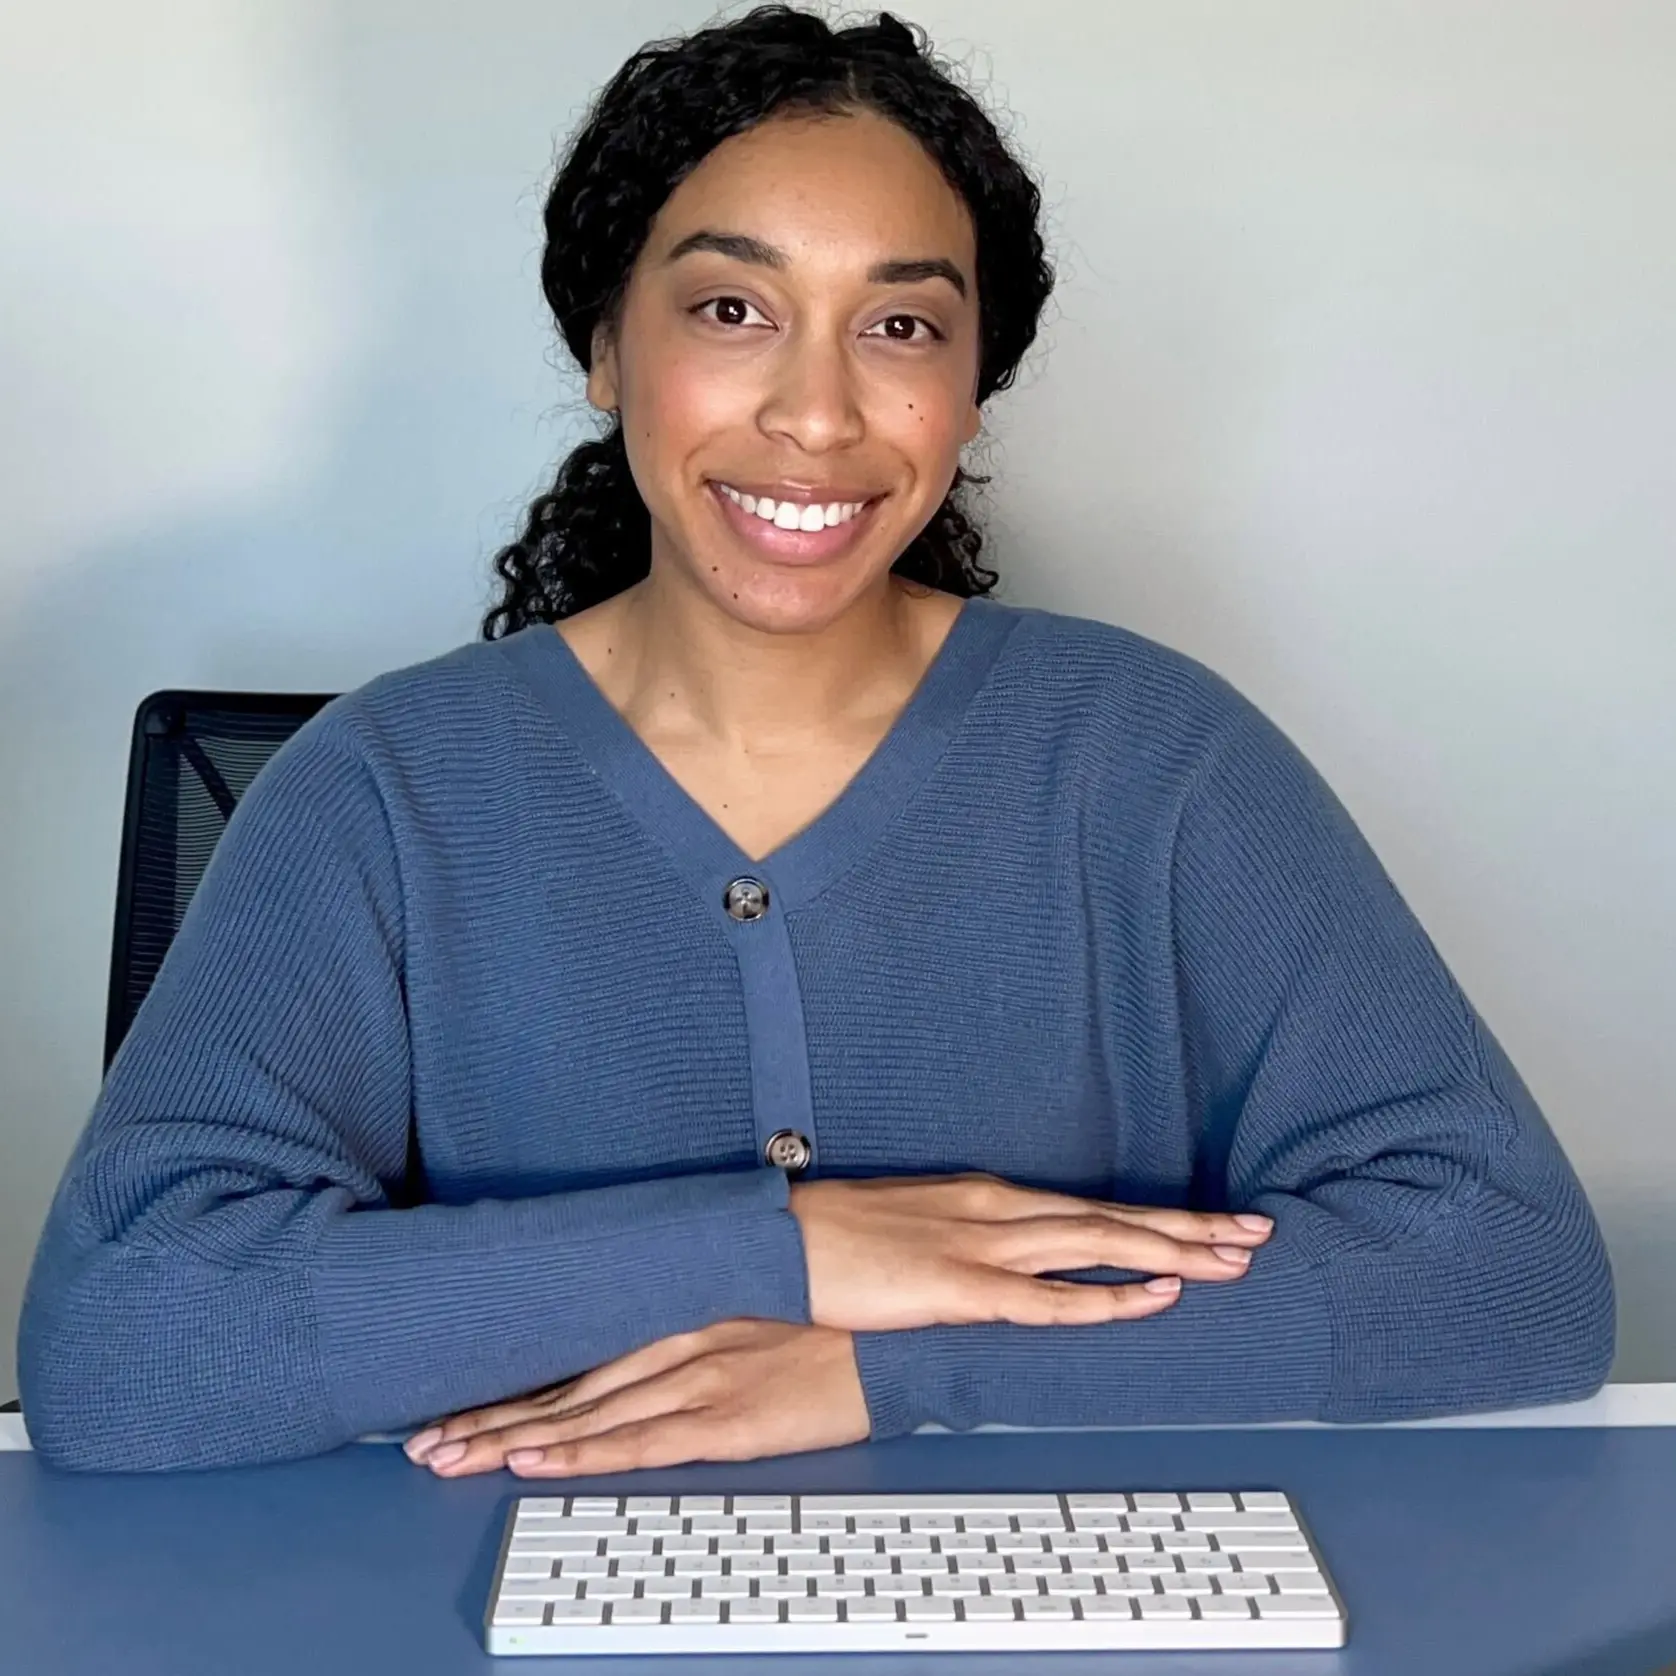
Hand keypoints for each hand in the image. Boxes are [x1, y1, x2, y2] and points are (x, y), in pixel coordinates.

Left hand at [403, 1319, 868, 1478]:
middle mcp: (676, 1344)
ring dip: (514, 1438)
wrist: (892, 1335)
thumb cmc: (823, 1325)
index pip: (576, 1358)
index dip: (510, 1385)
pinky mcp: (728, 1420)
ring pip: (586, 1416)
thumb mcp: (747, 1317)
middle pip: (565, 1389)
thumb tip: (639, 1361)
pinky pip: (641, 1442)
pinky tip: (537, 1462)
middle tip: (425, 1441)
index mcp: (678, 1319)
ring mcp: (698, 1380)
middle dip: (489, 1416)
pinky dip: (583, 1454)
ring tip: (453, 1456)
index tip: (452, 1400)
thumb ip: (692, 1333)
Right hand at [790, 1173, 1273, 1331]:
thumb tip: (1000, 1263)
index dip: (1156, 1218)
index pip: (1090, 1208)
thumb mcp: (912, 1229)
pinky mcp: (955, 1286)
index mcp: (985, 1199)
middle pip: (1110, 1220)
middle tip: (1256, 1232)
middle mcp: (995, 1211)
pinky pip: (1044, 1300)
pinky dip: (1105, 1299)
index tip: (1213, 1222)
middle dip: (1189, 1228)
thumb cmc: (834, 1237)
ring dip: (1170, 1254)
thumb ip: (962, 1241)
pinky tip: (1150, 1300)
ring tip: (1232, 1260)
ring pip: (1095, 1246)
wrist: (774, 1238)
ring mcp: (978, 1245)